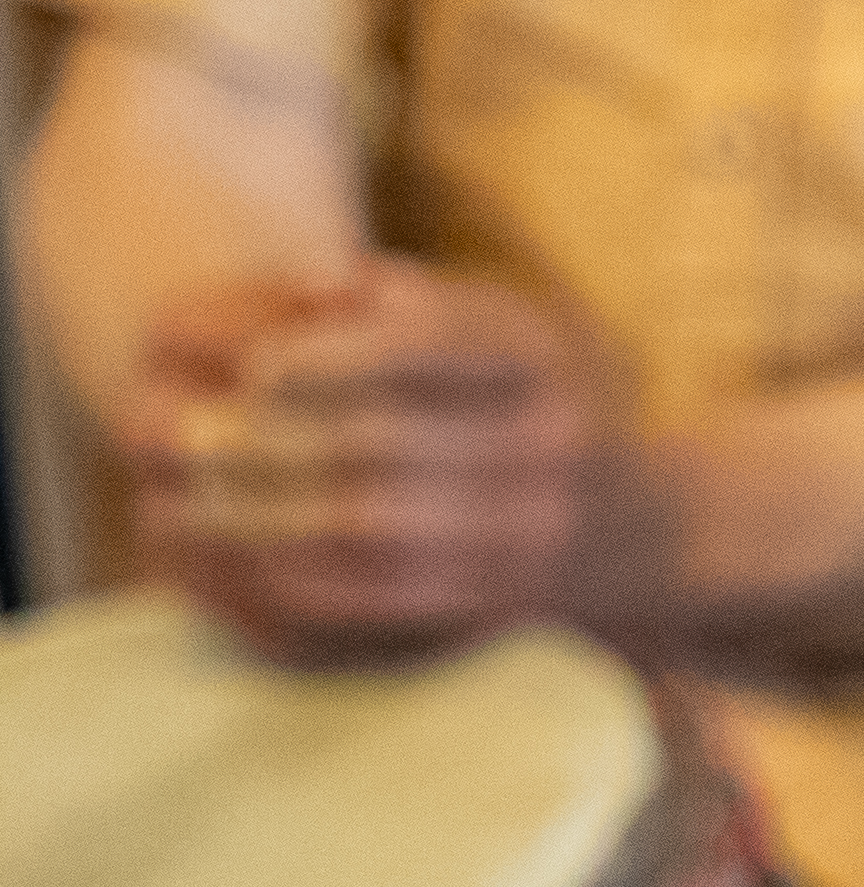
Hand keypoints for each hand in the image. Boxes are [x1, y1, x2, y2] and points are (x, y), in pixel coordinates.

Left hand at [128, 258, 638, 657]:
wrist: (650, 527)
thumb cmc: (536, 402)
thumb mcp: (502, 328)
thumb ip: (416, 301)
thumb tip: (313, 286)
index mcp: (542, 361)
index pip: (432, 347)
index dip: (335, 356)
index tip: (256, 368)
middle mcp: (550, 446)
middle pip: (390, 444)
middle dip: (275, 442)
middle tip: (192, 440)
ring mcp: (533, 532)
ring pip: (376, 527)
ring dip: (266, 518)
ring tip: (190, 505)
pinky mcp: (503, 600)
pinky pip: (387, 596)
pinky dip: (303, 577)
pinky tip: (242, 559)